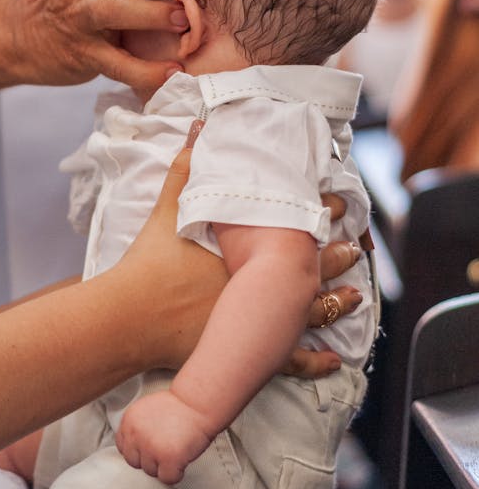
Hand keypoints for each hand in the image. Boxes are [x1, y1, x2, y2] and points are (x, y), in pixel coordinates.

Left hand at [116, 391, 212, 484]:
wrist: (198, 403)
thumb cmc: (178, 405)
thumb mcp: (147, 409)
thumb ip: (137, 427)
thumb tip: (134, 446)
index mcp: (129, 422)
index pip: (123, 448)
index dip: (138, 450)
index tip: (148, 447)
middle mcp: (136, 436)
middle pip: (135, 462)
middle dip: (149, 459)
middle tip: (164, 448)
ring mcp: (151, 449)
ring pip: (151, 472)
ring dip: (163, 466)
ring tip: (176, 449)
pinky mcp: (168, 459)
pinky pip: (167, 478)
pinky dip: (176, 473)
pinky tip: (182, 459)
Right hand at [117, 148, 362, 375]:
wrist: (132, 317)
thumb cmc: (149, 263)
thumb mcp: (168, 209)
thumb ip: (187, 167)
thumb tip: (198, 127)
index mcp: (251, 250)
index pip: (297, 225)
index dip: (320, 211)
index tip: (339, 199)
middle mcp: (263, 286)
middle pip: (312, 266)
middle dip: (337, 252)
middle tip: (356, 242)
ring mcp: (260, 323)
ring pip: (312, 312)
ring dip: (337, 301)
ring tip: (357, 293)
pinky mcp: (249, 353)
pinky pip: (292, 360)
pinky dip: (314, 361)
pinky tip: (333, 360)